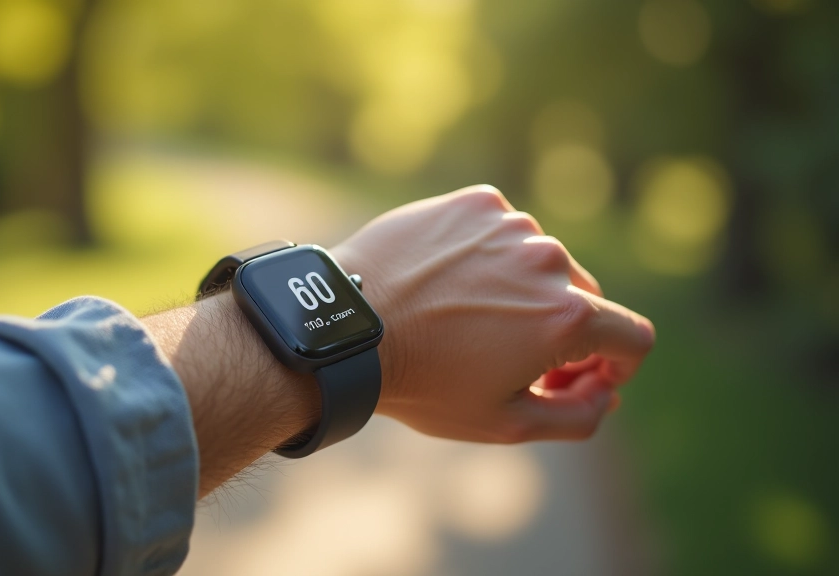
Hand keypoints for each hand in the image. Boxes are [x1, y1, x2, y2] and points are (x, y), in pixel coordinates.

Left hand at [332, 185, 654, 442]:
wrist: (347, 325)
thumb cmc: (423, 382)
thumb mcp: (504, 423)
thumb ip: (577, 416)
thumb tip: (606, 394)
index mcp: (567, 317)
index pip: (632, 340)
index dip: (615, 368)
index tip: (578, 378)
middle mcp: (549, 260)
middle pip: (585, 300)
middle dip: (562, 333)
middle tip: (511, 358)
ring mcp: (511, 225)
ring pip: (540, 263)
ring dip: (521, 291)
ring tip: (467, 318)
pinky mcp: (476, 203)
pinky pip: (502, 232)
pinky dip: (488, 256)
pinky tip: (449, 282)